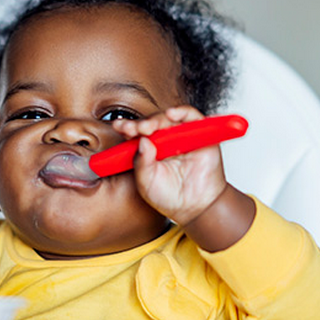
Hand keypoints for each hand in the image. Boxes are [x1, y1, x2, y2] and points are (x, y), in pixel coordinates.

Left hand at [113, 106, 227, 225]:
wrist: (196, 206)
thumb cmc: (169, 196)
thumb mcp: (146, 182)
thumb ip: (140, 163)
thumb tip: (142, 141)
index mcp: (147, 150)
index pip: (135, 133)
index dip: (127, 127)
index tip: (119, 127)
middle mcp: (163, 140)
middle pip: (150, 123)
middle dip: (139, 124)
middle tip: (132, 129)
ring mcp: (181, 135)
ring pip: (168, 117)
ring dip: (156, 119)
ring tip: (147, 127)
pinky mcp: (200, 133)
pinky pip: (191, 116)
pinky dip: (182, 112)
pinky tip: (172, 114)